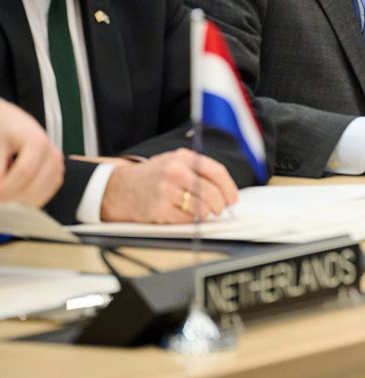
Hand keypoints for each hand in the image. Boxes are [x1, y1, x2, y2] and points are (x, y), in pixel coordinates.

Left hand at [0, 100, 62, 206]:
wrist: (6, 119)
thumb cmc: (1, 125)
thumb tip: (0, 190)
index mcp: (38, 143)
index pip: (23, 174)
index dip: (5, 188)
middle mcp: (52, 154)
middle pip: (34, 188)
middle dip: (10, 195)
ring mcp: (55, 164)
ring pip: (40, 195)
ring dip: (20, 196)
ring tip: (7, 182)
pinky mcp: (54, 171)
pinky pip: (44, 194)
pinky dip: (28, 196)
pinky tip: (17, 185)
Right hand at [100, 149, 237, 222]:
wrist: (118, 187)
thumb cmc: (152, 177)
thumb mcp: (175, 162)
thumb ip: (197, 171)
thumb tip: (224, 189)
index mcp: (184, 158)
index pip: (216, 172)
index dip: (229, 188)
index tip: (233, 198)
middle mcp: (175, 171)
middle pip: (211, 192)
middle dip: (219, 205)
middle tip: (219, 209)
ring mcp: (166, 190)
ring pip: (200, 208)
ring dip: (204, 213)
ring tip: (201, 212)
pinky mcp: (158, 208)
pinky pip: (185, 219)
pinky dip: (188, 220)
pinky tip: (182, 214)